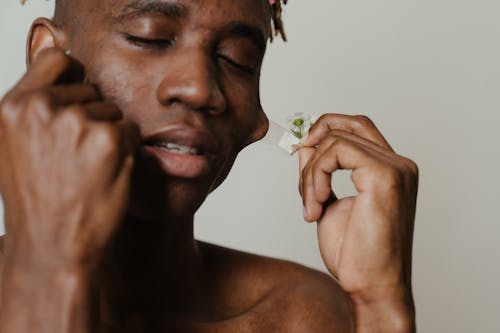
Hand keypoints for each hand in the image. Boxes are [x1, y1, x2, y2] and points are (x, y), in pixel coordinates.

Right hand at [0, 48, 139, 272]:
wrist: (54, 245)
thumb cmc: (38, 201)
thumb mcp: (14, 146)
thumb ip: (33, 107)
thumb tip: (61, 62)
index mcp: (14, 107)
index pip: (57, 59)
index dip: (74, 76)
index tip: (79, 97)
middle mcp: (42, 108)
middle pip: (91, 89)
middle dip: (93, 115)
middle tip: (79, 155)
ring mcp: (76, 122)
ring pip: (113, 111)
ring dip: (110, 135)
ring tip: (89, 168)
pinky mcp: (109, 139)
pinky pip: (132, 130)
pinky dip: (127, 150)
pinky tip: (107, 173)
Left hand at [298, 114, 417, 329]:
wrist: (371, 287)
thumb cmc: (356, 253)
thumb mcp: (327, 203)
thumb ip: (319, 172)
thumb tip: (304, 147)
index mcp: (390, 170)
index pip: (358, 128)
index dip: (325, 130)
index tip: (301, 151)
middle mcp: (398, 164)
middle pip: (350, 123)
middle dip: (314, 136)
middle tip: (297, 159)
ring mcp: (395, 168)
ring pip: (336, 140)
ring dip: (310, 172)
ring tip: (311, 206)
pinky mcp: (384, 176)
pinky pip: (336, 151)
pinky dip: (315, 175)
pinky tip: (316, 204)